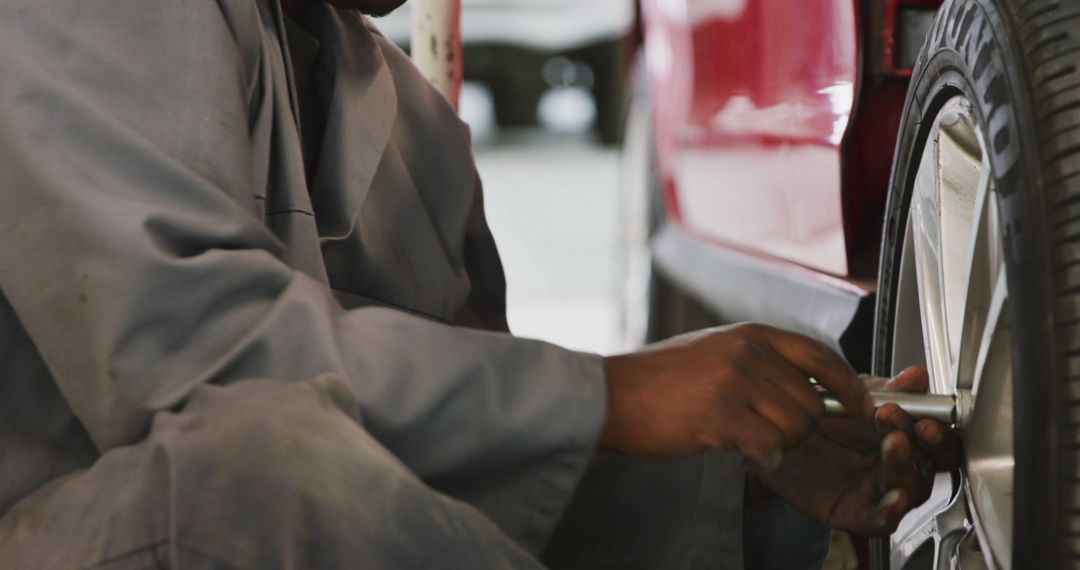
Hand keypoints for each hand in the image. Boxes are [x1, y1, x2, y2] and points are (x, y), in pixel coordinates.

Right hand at [600, 323, 871, 467]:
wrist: (611, 394)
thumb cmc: (657, 379)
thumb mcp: (715, 350)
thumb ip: (759, 360)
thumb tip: (804, 383)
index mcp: (750, 334)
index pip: (821, 355)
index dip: (847, 384)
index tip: (857, 404)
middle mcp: (748, 352)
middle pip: (813, 400)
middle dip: (801, 426)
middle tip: (769, 432)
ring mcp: (735, 381)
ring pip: (796, 425)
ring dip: (780, 442)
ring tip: (747, 437)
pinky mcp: (721, 414)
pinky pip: (768, 444)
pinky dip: (761, 455)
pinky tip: (740, 450)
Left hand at [752, 367, 961, 535]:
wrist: (770, 435)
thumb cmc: (814, 418)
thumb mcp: (848, 394)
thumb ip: (884, 389)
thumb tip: (916, 377)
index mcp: (901, 433)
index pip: (935, 436)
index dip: (938, 428)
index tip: (926, 416)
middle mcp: (895, 463)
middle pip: (931, 463)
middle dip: (929, 446)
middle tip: (915, 428)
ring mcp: (877, 489)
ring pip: (910, 488)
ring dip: (908, 468)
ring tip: (894, 445)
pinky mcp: (855, 511)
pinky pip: (880, 520)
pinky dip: (890, 511)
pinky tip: (893, 498)